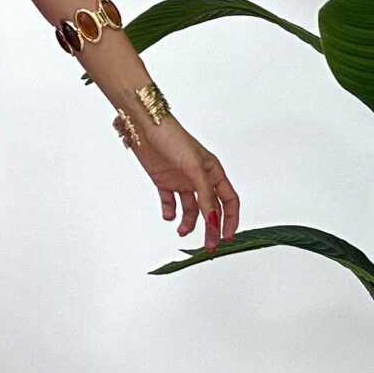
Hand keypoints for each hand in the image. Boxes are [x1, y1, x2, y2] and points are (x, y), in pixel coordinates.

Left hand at [129, 113, 238, 252]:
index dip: (230, 219)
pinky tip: (168, 215)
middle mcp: (199, 177)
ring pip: (190, 209)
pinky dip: (170, 211)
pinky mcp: (164, 181)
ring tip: (181, 231)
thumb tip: (212, 220)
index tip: (227, 237)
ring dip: (188, 222)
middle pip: (210, 208)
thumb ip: (205, 195)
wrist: (144, 127)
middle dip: (210, 228)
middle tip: (208, 245)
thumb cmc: (173, 138)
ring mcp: (182, 180)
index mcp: (213, 171)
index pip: (228, 200)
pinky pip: (170, 202)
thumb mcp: (194, 168)